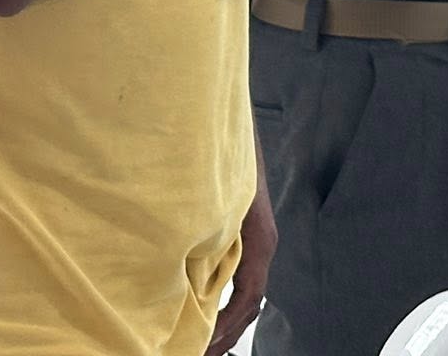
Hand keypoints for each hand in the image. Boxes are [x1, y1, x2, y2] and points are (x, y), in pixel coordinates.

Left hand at [203, 167, 275, 354]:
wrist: (220, 115)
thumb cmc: (223, 150)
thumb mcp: (216, 196)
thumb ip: (208, 230)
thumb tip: (188, 274)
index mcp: (259, 240)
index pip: (249, 299)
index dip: (228, 328)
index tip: (206, 347)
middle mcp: (259, 243)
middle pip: (247, 301)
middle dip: (225, 333)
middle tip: (201, 355)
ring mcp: (251, 238)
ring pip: (242, 289)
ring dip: (222, 318)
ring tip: (200, 343)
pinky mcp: (238, 231)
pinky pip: (233, 273)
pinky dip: (218, 295)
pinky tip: (198, 304)